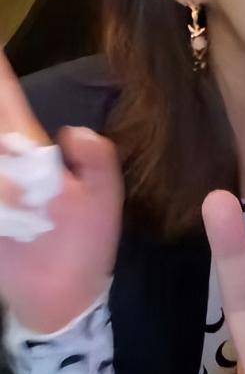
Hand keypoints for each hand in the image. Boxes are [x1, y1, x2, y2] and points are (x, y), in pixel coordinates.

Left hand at [0, 51, 122, 332]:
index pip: (8, 104)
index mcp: (31, 158)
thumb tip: (71, 131)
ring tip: (2, 121)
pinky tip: (6, 159)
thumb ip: (95, 156)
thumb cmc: (83, 244)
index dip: (0, 75)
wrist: (54, 298)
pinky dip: (0, 158)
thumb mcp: (106, 198)